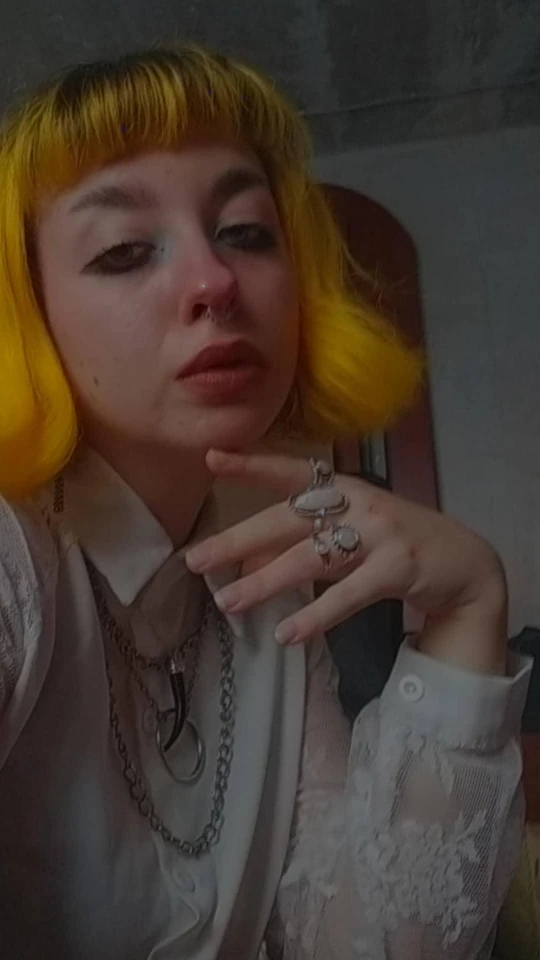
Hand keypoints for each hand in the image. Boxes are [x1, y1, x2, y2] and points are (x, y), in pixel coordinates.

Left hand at [186, 451, 507, 673]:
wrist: (465, 564)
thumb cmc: (395, 544)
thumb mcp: (351, 533)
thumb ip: (304, 543)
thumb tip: (248, 563)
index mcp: (343, 487)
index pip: (290, 473)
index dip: (252, 465)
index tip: (211, 457)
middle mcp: (358, 502)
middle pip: (287, 521)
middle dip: (238, 540)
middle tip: (194, 560)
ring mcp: (379, 533)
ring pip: (310, 559)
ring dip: (265, 582)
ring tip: (227, 601)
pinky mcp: (397, 567)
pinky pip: (347, 594)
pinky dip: (316, 615)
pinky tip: (287, 632)